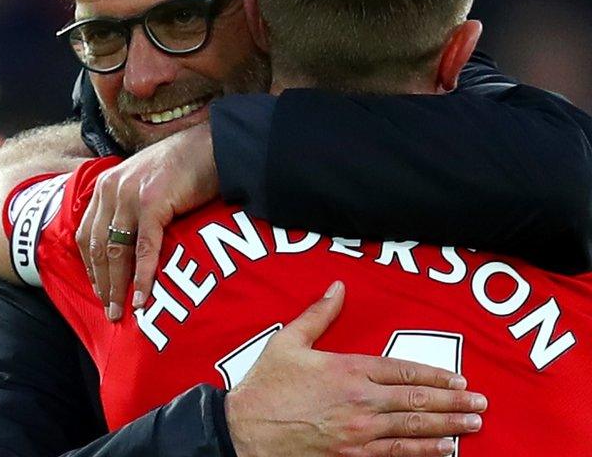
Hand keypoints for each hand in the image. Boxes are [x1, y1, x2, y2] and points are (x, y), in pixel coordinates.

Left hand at [76, 123, 217, 319]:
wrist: (213, 145)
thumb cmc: (185, 167)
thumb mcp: (146, 183)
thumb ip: (131, 207)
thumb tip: (129, 245)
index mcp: (105, 186)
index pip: (86, 234)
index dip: (91, 267)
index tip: (99, 291)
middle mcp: (111, 190)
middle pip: (97, 247)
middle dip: (102, 284)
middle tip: (109, 313)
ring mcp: (130, 196)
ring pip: (116, 251)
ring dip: (118, 287)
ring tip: (121, 313)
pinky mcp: (153, 203)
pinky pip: (144, 248)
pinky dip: (143, 277)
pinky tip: (143, 298)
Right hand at [227, 282, 485, 456]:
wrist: (246, 430)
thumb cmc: (265, 386)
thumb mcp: (287, 342)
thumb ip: (317, 315)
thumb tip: (337, 287)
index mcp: (346, 370)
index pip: (402, 370)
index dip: (434, 374)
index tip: (459, 378)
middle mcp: (359, 401)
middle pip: (417, 401)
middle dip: (453, 402)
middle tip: (481, 403)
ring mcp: (358, 432)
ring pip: (413, 429)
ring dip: (448, 426)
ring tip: (473, 424)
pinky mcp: (352, 455)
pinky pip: (396, 454)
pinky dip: (424, 452)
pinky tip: (446, 450)